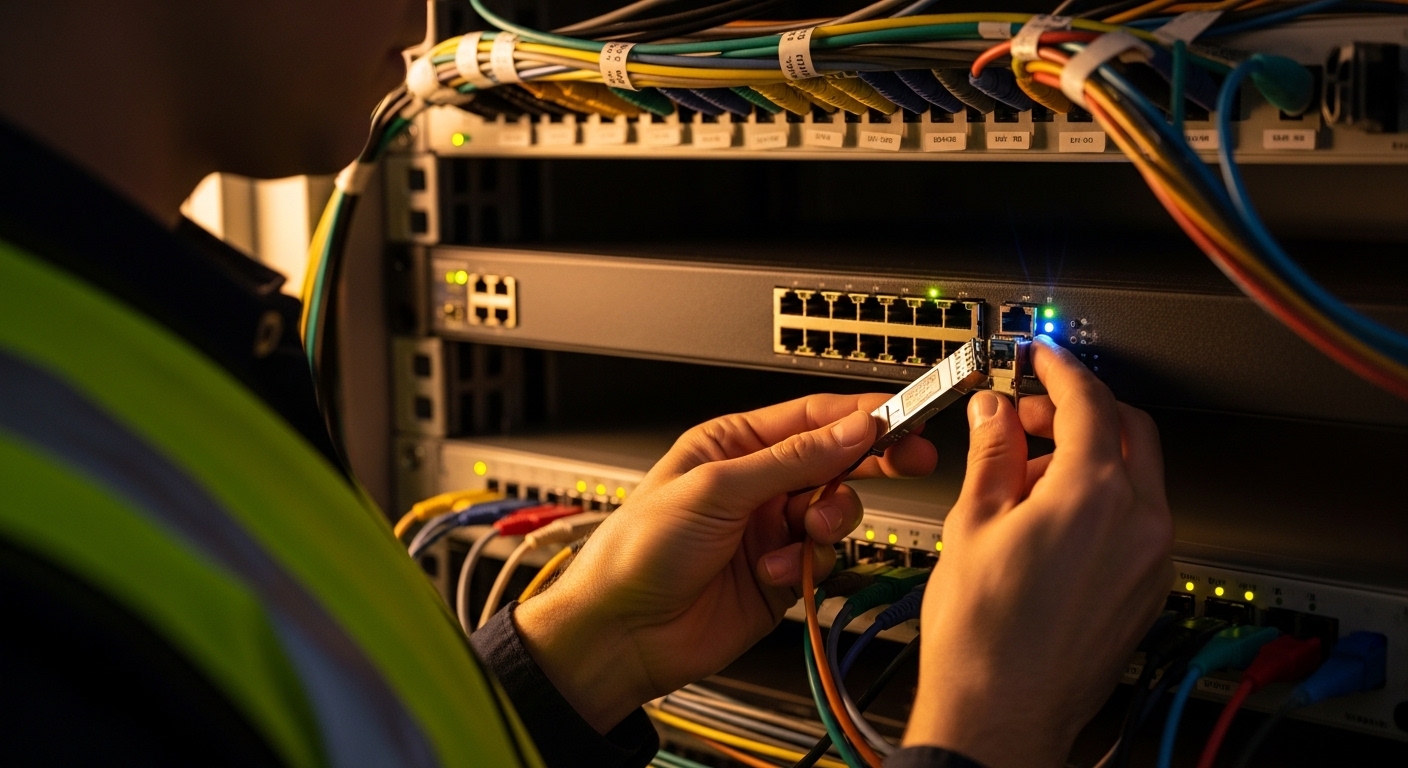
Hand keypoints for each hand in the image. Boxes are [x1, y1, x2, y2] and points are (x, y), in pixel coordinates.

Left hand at [513, 393, 936, 732]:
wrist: (621, 633)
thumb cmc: (639, 550)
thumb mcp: (716, 489)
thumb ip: (793, 460)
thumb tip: (853, 429)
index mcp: (733, 445)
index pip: (812, 418)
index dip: (861, 415)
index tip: (904, 415)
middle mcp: (757, 484)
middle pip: (835, 461)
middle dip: (872, 461)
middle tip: (912, 458)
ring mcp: (771, 531)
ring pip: (836, 513)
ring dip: (831, 523)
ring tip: (809, 534)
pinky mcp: (781, 577)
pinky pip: (824, 562)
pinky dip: (810, 567)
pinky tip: (778, 573)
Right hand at [904, 336, 1172, 766]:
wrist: (1001, 715)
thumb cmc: (982, 637)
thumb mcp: (972, 523)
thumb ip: (992, 453)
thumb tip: (995, 411)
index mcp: (1094, 496)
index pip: (1090, 402)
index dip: (1060, 370)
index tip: (1041, 357)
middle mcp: (1140, 523)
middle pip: (1130, 429)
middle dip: (1080, 410)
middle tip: (1027, 414)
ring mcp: (1152, 560)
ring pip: (1137, 475)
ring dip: (1090, 455)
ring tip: (1025, 477)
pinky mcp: (1149, 589)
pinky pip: (1138, 519)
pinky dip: (1104, 498)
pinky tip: (1050, 519)